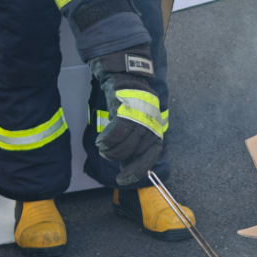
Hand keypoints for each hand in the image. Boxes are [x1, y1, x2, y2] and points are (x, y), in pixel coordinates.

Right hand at [89, 46, 163, 186]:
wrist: (126, 75)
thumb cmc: (130, 101)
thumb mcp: (137, 122)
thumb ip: (134, 141)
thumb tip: (127, 163)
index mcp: (155, 130)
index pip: (150, 156)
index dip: (137, 170)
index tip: (125, 180)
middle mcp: (150, 126)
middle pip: (136, 153)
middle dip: (121, 161)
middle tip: (111, 162)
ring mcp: (140, 119)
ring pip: (125, 146)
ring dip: (111, 151)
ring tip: (104, 149)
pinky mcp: (126, 111)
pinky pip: (117, 134)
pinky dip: (107, 141)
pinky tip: (102, 142)